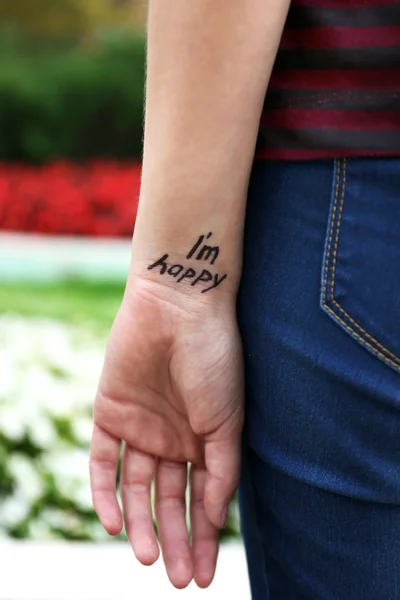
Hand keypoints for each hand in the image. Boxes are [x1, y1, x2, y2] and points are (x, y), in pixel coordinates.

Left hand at [89, 276, 243, 588]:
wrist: (179, 306)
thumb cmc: (214, 359)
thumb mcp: (228, 420)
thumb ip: (221, 470)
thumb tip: (213, 517)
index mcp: (205, 441)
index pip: (202, 500)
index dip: (204, 538)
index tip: (204, 575)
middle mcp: (172, 438)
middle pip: (169, 500)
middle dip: (174, 540)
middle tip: (177, 578)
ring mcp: (140, 427)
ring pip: (136, 488)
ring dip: (141, 523)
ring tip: (148, 558)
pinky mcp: (110, 413)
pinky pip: (104, 461)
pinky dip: (106, 492)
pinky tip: (115, 523)